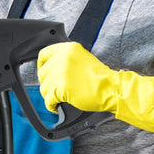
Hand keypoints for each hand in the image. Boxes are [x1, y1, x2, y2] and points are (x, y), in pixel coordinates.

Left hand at [37, 41, 153, 134]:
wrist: (111, 87)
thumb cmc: (99, 77)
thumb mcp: (81, 58)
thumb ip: (65, 60)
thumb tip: (49, 69)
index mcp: (68, 48)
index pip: (43, 54)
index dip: (42, 66)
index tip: (45, 74)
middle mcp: (63, 57)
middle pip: (42, 74)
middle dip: (47, 84)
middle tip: (56, 89)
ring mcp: (61, 72)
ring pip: (43, 88)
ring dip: (50, 96)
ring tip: (59, 98)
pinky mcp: (61, 87)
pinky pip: (48, 100)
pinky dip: (51, 105)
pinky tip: (58, 106)